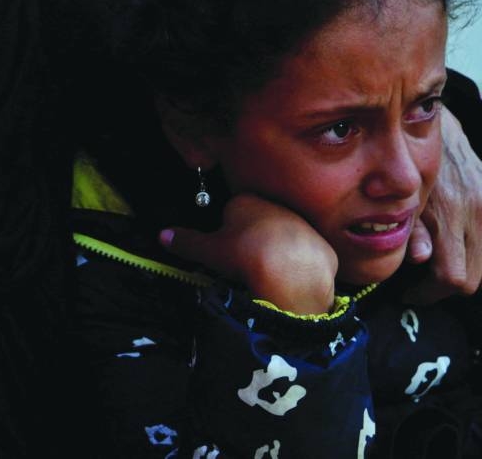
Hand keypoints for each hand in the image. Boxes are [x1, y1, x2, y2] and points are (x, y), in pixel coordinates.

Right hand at [160, 194, 337, 314]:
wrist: (292, 273)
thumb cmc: (245, 255)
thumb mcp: (208, 250)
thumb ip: (185, 241)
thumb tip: (162, 234)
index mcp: (246, 201)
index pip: (231, 211)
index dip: (226, 232)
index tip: (225, 250)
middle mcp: (275, 206)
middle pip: (257, 222)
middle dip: (250, 239)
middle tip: (242, 264)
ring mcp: (301, 225)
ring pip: (281, 238)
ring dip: (273, 252)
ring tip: (265, 275)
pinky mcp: (320, 245)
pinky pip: (303, 255)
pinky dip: (296, 266)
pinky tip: (288, 280)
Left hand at [403, 109, 481, 304]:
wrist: (442, 137)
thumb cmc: (412, 174)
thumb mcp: (404, 203)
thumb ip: (413, 232)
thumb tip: (422, 260)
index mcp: (452, 214)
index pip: (452, 276)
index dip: (429, 294)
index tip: (409, 294)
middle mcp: (480, 215)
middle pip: (474, 281)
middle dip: (445, 290)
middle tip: (423, 287)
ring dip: (468, 279)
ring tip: (441, 272)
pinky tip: (459, 255)